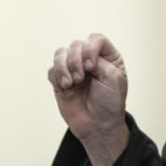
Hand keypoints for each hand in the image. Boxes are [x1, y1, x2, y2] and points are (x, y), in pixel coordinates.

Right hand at [49, 33, 129, 165]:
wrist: (98, 126)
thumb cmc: (110, 103)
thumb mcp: (113, 78)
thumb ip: (98, 60)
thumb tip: (77, 57)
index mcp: (107, 57)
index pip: (96, 39)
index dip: (90, 49)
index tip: (91, 67)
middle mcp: (90, 60)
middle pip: (76, 45)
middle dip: (76, 61)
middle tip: (81, 79)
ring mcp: (74, 69)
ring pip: (60, 53)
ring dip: (64, 67)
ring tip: (71, 83)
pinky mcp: (60, 81)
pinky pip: (52, 70)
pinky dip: (57, 77)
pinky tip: (66, 89)